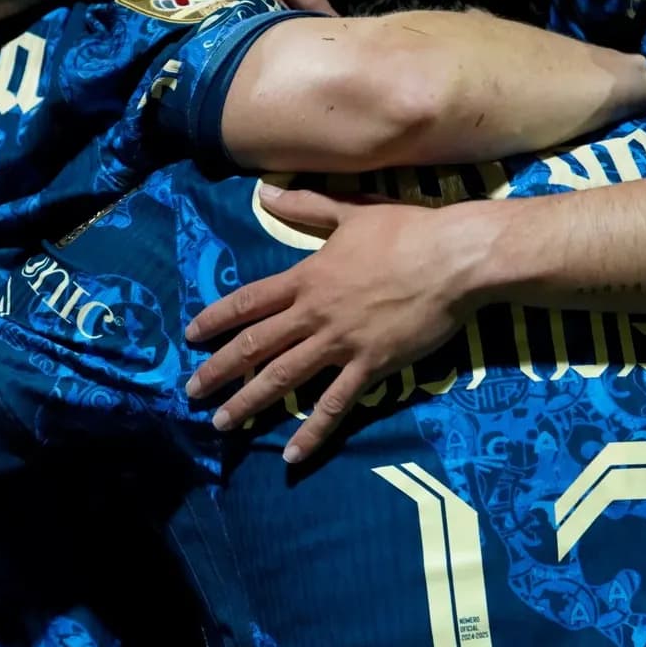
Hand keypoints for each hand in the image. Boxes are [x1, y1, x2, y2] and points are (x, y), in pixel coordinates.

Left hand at [183, 186, 495, 461]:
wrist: (454, 259)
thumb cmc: (407, 231)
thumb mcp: (352, 211)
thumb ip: (305, 207)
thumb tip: (264, 192)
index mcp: (308, 277)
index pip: (249, 302)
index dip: (216, 319)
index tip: (191, 336)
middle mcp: (315, 314)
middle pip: (256, 345)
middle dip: (219, 371)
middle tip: (191, 392)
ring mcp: (341, 343)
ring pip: (284, 378)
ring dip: (250, 403)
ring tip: (222, 423)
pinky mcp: (371, 366)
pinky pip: (335, 405)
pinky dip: (312, 432)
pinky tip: (292, 455)